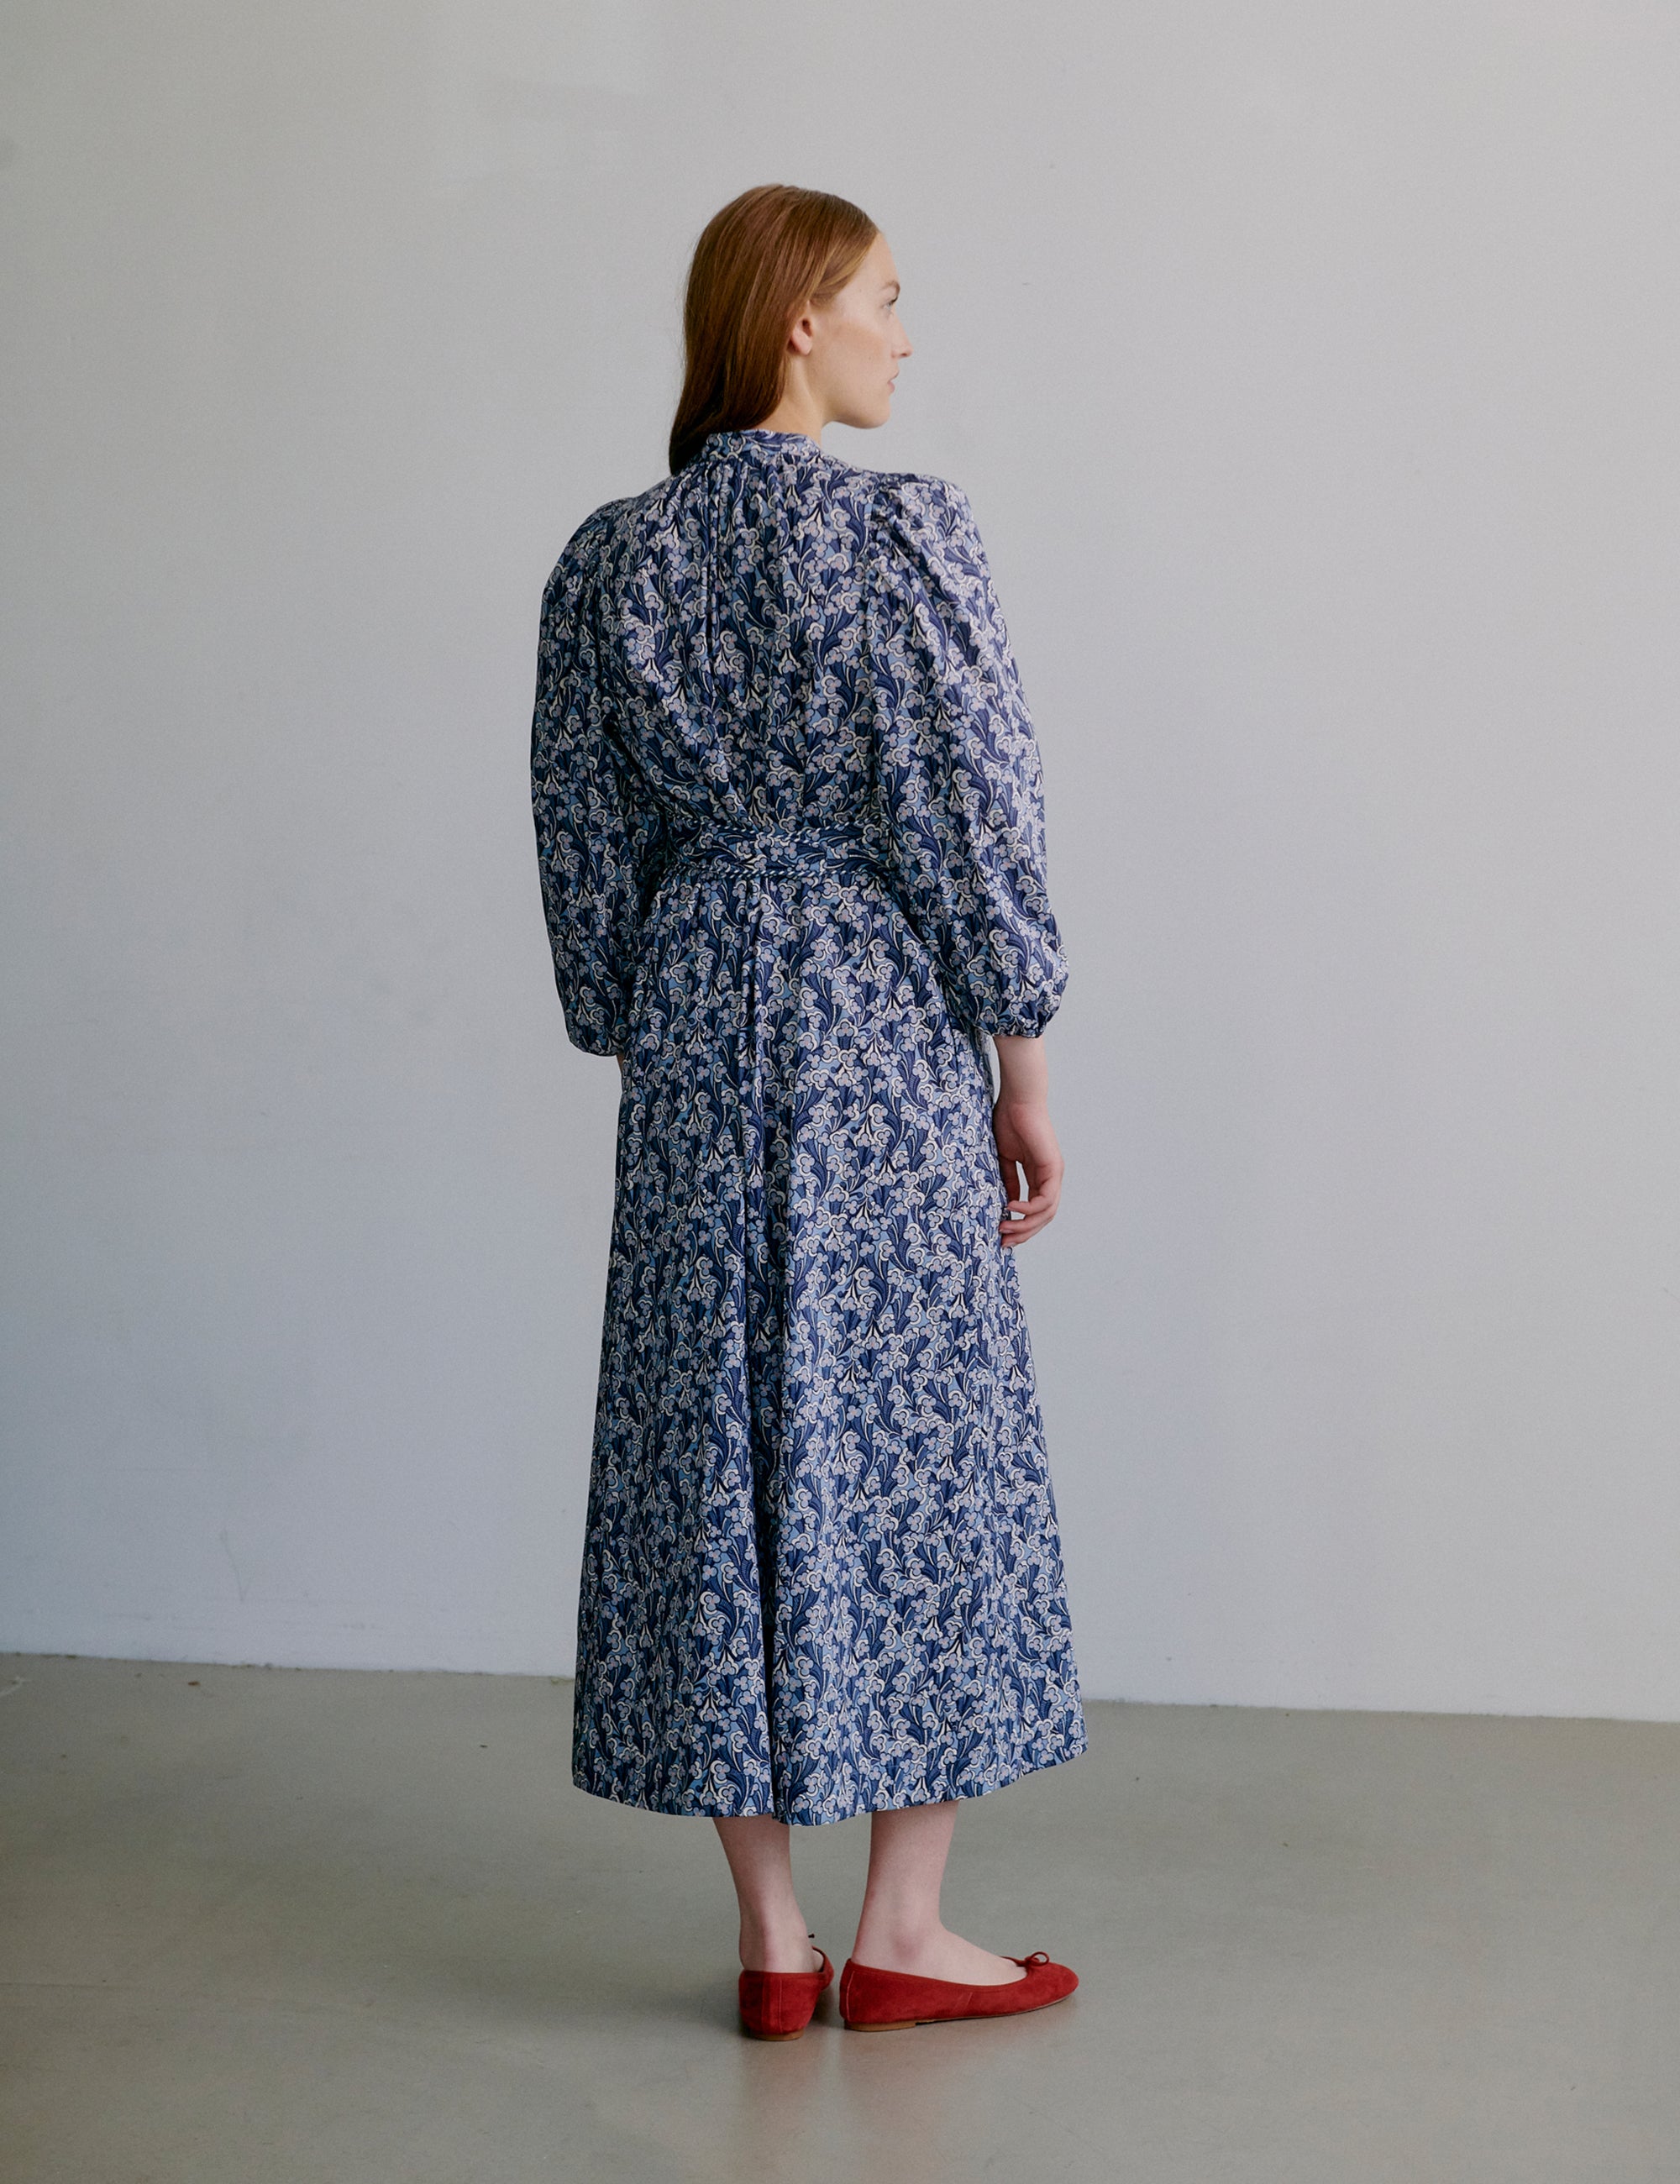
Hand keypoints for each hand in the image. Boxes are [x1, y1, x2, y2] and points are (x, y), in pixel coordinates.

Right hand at [993, 1093, 1061, 1245]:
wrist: (1017, 1100)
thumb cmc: (1008, 1122)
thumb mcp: (1004, 1159)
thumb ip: (1007, 1181)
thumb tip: (1007, 1204)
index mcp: (1039, 1175)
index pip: (1035, 1209)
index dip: (1020, 1225)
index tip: (1000, 1234)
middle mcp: (1050, 1177)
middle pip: (1043, 1217)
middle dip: (1023, 1233)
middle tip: (1003, 1242)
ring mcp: (1054, 1173)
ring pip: (1046, 1213)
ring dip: (1025, 1225)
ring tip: (1004, 1228)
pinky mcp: (1053, 1167)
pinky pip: (1045, 1199)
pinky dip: (1029, 1208)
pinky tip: (1011, 1207)